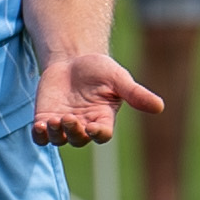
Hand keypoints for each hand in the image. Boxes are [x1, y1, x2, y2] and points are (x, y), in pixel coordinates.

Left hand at [31, 52, 163, 146]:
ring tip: (53, 120)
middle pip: (79, 139)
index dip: (98, 134)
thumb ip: (135, 93)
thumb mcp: (118, 78)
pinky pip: (41, 136)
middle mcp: (84, 126)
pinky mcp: (45, 119)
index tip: (93, 127)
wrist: (72, 60)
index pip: (102, 135)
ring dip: (56, 133)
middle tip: (69, 118)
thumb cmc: (99, 69)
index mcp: (103, 119)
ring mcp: (63, 124)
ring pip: (59, 139)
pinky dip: (39, 134)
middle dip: (74, 131)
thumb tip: (160, 107)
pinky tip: (39, 125)